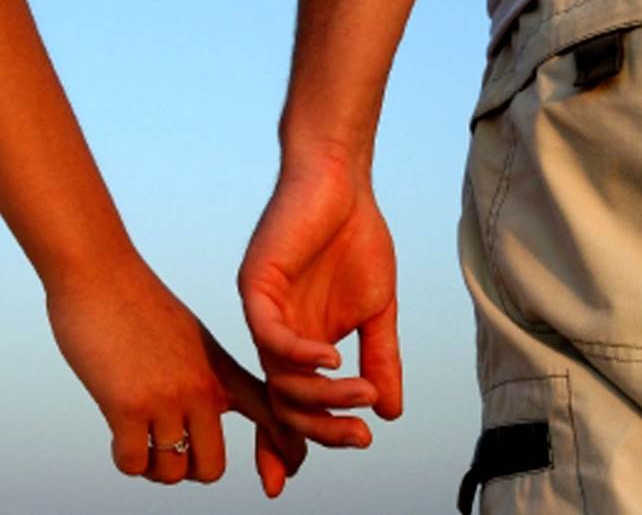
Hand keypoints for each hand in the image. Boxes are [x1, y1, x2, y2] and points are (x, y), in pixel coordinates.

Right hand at [44, 255, 305, 495]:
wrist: (99, 272)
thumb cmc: (135, 302)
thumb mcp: (188, 337)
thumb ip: (202, 373)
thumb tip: (199, 414)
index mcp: (220, 369)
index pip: (271, 416)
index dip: (284, 451)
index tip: (281, 479)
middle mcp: (201, 387)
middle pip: (212, 467)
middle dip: (189, 468)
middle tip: (167, 451)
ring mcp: (168, 397)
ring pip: (172, 472)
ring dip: (153, 466)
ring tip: (139, 441)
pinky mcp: (129, 405)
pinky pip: (135, 464)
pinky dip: (127, 460)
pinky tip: (119, 436)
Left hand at [238, 148, 401, 446]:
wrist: (343, 184)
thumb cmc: (356, 241)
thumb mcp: (377, 310)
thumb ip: (381, 359)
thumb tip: (391, 412)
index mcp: (301, 345)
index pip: (290, 406)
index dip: (294, 443)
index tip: (324, 462)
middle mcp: (276, 336)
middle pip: (283, 403)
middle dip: (319, 430)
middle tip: (357, 438)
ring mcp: (263, 312)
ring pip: (278, 375)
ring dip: (321, 394)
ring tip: (360, 393)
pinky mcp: (257, 284)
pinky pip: (270, 334)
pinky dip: (301, 353)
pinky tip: (333, 357)